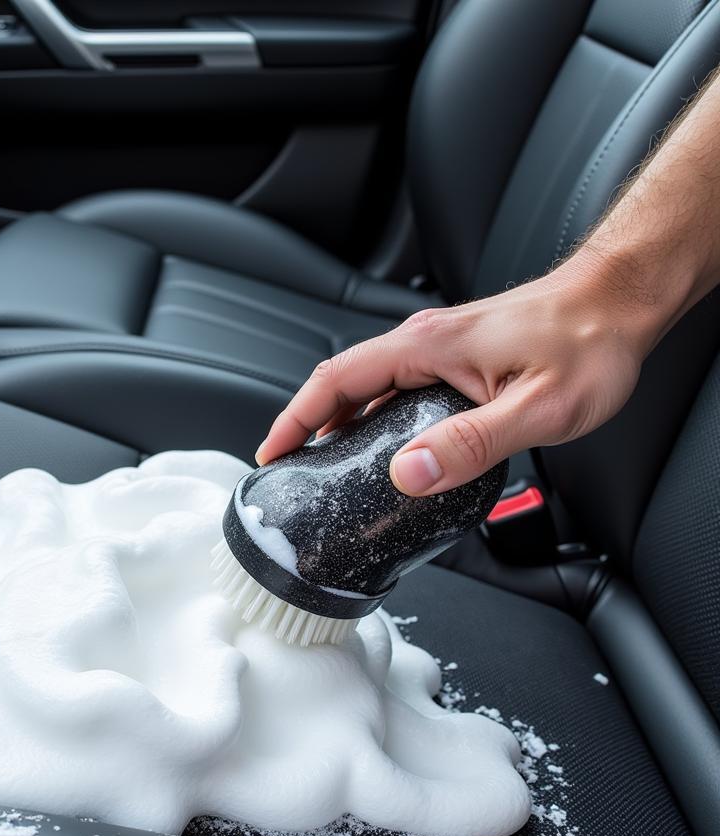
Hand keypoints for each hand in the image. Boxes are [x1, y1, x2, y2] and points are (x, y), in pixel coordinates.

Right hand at [254, 256, 659, 495]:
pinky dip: (374, 421)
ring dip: (340, 426)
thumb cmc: (589, 342)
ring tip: (327, 470)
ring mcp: (438, 349)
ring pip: (370, 390)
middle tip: (293, 472)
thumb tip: (409, 474)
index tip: (272, 453)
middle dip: (308, 427)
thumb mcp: (537, 407)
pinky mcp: (456, 358)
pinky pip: (397, 391)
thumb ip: (472, 443)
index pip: (336, 381)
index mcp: (426, 347)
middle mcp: (423, 342)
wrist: (621, 302)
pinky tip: (386, 450)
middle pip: (343, 385)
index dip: (296, 419)